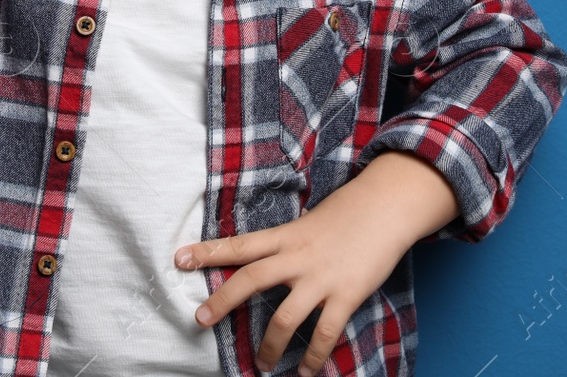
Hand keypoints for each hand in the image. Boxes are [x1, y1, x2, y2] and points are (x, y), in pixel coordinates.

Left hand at [174, 183, 411, 375]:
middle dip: (222, 302)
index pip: (239, 244)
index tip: (178, 259)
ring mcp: (321, 278)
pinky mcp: (347, 294)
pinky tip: (306, 371)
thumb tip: (266, 259)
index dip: (208, 252)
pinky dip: (314, 356)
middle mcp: (297, 257)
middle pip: (250, 280)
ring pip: (284, 317)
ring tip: (262, 366)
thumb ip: (287, 243)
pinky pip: (325, 332)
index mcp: (286, 236)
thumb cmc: (348, 212)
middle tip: (199, 320)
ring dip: (269, 346)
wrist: (388, 207)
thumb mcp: (309, 222)